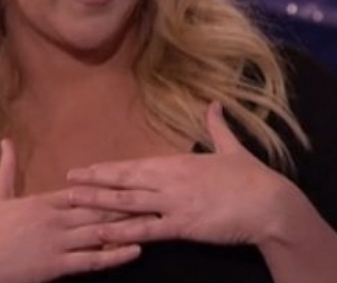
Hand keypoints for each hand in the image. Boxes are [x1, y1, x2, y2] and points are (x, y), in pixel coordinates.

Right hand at [0, 139, 140, 282]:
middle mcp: (55, 219)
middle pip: (98, 208)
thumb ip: (7, 168)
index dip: (109, 186)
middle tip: (154, 195)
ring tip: (154, 220)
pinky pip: (91, 260)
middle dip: (127, 202)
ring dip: (128, 226)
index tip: (132, 180)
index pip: (84, 191)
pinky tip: (134, 250)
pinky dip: (114, 255)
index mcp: (43, 202)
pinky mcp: (55, 266)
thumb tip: (5, 139)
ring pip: (100, 231)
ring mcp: (57, 243)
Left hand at [65, 102, 306, 247]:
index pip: (136, 166)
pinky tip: (103, 233)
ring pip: (128, 203)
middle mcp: (170, 180)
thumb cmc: (252, 177)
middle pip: (125, 181)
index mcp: (179, 163)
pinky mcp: (183, 225)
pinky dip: (123, 232)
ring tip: (73, 202)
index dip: (110, 168)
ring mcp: (174, 202)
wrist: (269, 203)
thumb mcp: (232, 148)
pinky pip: (147, 230)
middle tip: (67, 181)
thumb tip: (214, 103)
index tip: (88, 168)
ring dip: (98, 202)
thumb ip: (218, 127)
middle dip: (95, 182)